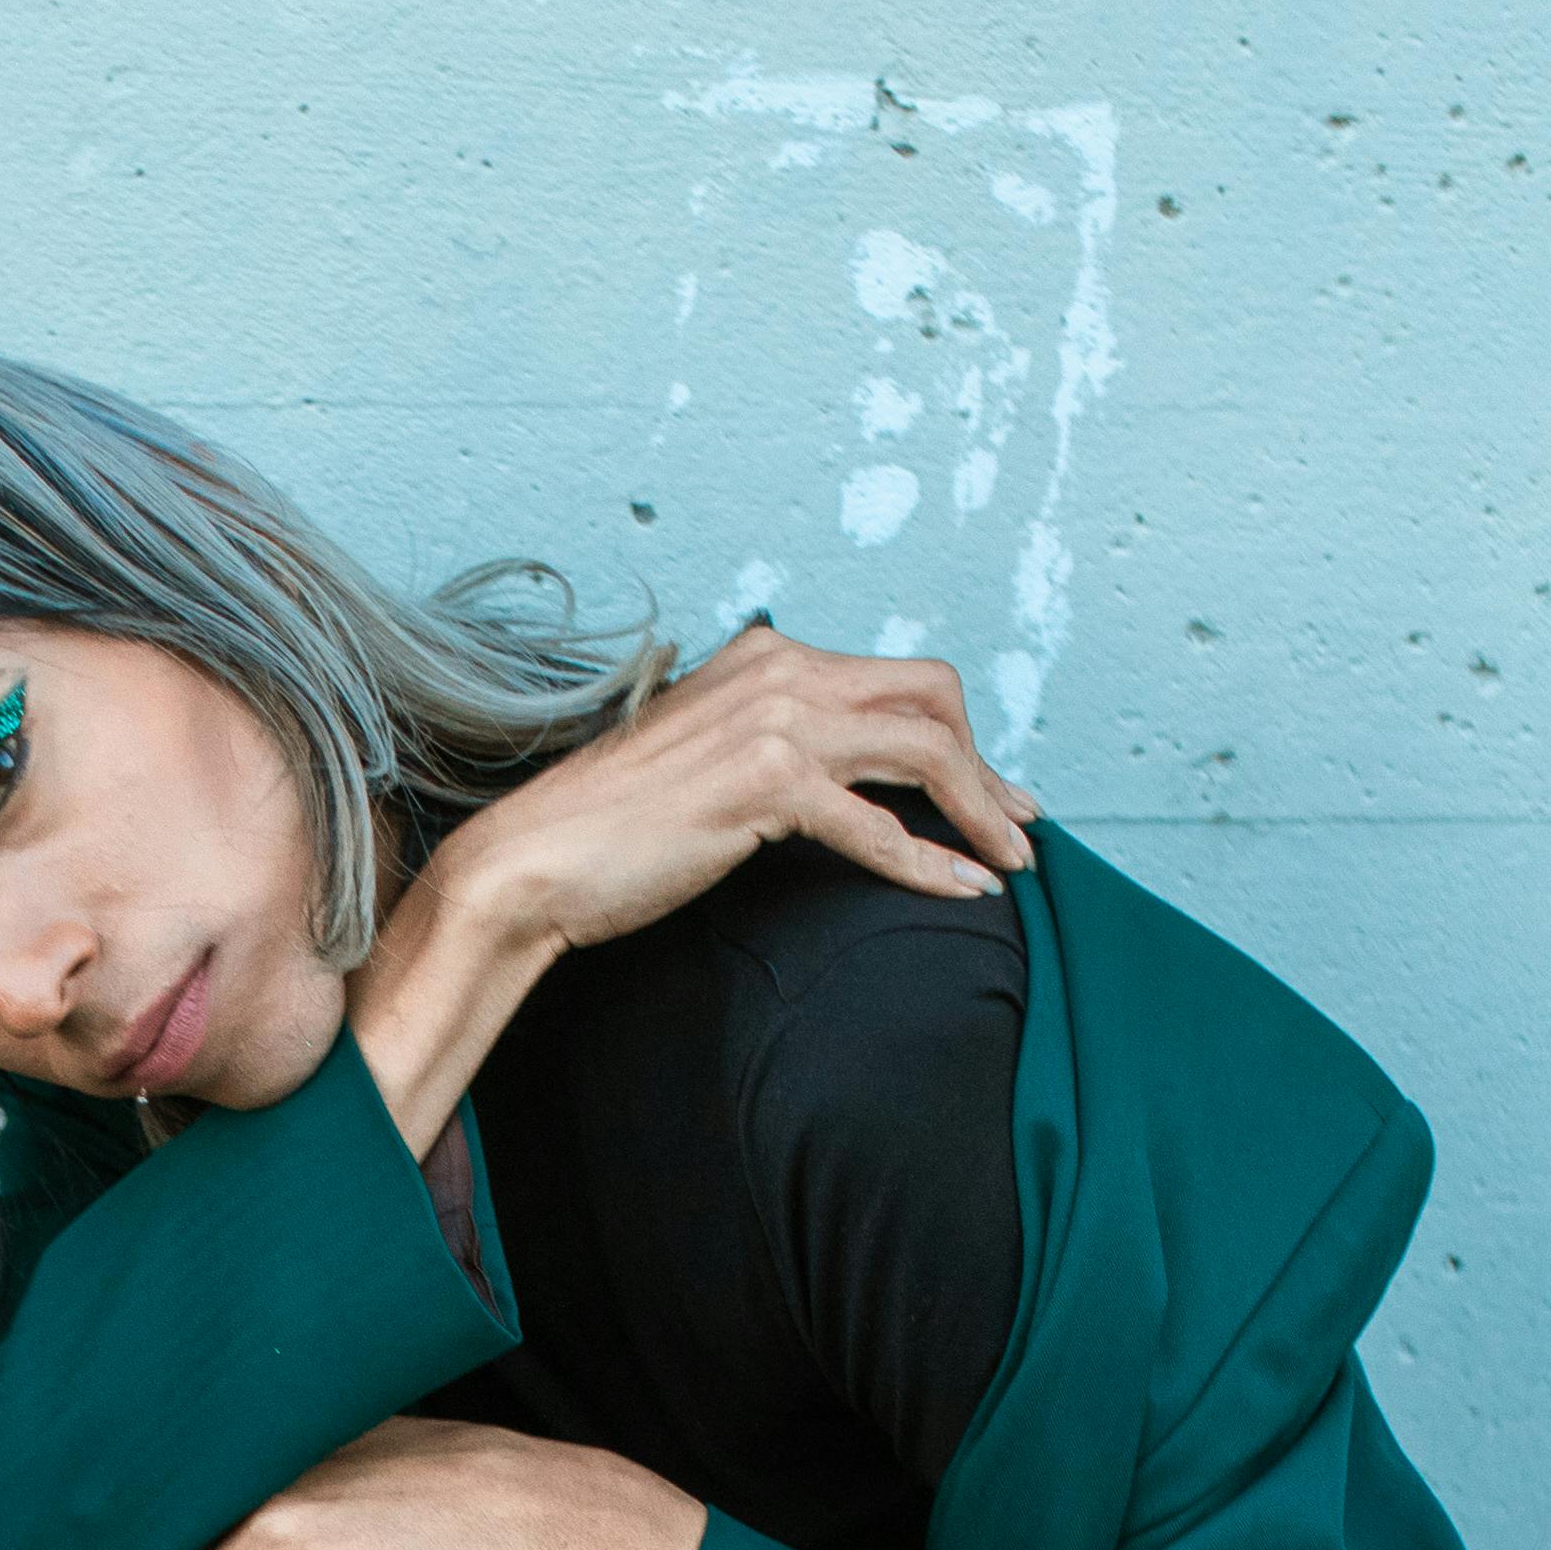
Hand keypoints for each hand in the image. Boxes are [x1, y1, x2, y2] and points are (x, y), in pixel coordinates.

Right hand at [350, 634, 1036, 1141]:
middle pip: (933, 698)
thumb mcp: (707, 761)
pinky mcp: (766, 784)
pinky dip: (932, 861)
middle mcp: (780, 672)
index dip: (962, 735)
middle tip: (1017, 826)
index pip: (899, 680)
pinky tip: (963, 890)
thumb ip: (772, 747)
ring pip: (925, 749)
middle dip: (987, 765)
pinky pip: (879, 825)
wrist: (534, 860)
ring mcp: (775, 722)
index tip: (992, 791)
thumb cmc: (611, 829)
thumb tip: (839, 779)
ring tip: (1010, 861)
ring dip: (980, 810)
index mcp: (767, 659)